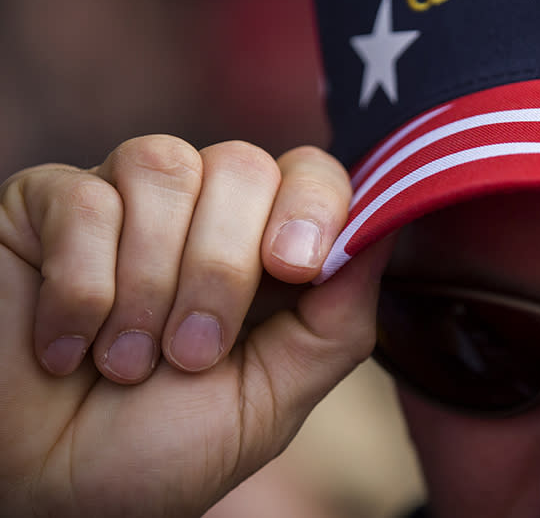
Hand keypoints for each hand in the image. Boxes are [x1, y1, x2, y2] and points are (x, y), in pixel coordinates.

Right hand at [0, 136, 390, 517]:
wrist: (43, 495)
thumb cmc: (155, 451)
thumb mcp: (270, 397)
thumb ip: (336, 321)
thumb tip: (386, 233)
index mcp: (260, 251)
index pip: (311, 174)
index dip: (313, 204)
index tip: (294, 267)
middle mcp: (197, 211)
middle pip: (244, 164)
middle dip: (222, 268)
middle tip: (191, 354)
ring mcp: (122, 201)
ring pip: (166, 167)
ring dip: (152, 281)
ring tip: (125, 362)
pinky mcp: (45, 206)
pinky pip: (84, 200)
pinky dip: (82, 289)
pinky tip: (63, 348)